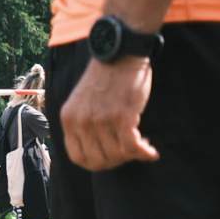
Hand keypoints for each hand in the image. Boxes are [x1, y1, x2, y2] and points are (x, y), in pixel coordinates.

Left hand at [61, 57, 158, 171]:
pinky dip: (144, 153)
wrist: (119, 54)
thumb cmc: (105, 79)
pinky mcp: (122, 116)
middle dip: (117, 161)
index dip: (97, 163)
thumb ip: (84, 125)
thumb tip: (101, 153)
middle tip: (129, 152)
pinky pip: (132, 147)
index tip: (111, 157)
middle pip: (98, 160)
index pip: (77, 158)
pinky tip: (150, 152)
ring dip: (132, 155)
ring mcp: (100, 120)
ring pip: (117, 155)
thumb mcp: (82, 103)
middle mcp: (81, 122)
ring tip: (142, 145)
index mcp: (68, 119)